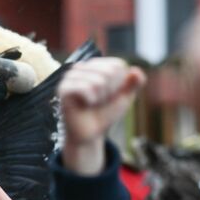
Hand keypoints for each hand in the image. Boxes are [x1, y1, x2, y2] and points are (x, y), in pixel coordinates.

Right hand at [58, 57, 144, 174]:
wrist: (90, 133)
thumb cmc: (105, 113)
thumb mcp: (125, 97)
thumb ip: (134, 83)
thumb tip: (135, 70)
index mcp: (95, 65)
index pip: (117, 65)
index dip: (120, 83)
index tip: (111, 94)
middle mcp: (82, 67)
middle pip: (109, 72)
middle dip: (110, 91)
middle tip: (100, 101)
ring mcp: (71, 77)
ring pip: (98, 81)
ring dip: (100, 98)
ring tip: (92, 103)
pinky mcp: (63, 88)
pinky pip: (85, 88)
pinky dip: (91, 100)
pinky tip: (85, 104)